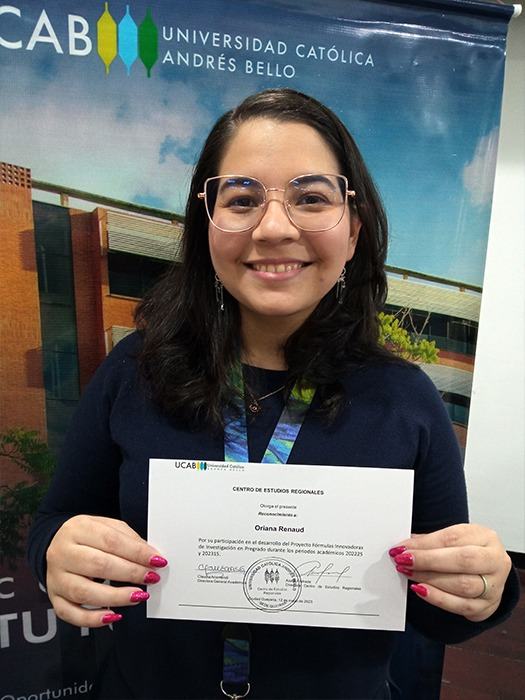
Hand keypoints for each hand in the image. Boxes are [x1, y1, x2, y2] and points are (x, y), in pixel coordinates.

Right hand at [46, 515, 167, 627]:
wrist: (57, 543)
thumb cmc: (87, 536)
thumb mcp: (107, 526)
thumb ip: (128, 539)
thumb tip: (150, 557)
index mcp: (78, 529)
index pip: (110, 541)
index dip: (136, 552)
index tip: (156, 561)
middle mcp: (63, 553)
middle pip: (98, 565)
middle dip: (130, 573)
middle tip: (151, 578)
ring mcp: (56, 577)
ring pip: (84, 592)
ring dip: (116, 596)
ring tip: (138, 595)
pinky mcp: (54, 598)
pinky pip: (71, 614)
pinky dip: (92, 618)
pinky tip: (112, 615)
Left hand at [389, 523, 511, 621]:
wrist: (488, 572)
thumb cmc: (468, 551)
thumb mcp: (455, 538)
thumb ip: (432, 541)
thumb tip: (405, 546)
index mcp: (486, 537)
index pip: (454, 537)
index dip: (425, 543)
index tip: (403, 547)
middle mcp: (496, 561)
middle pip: (463, 560)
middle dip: (428, 561)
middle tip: (403, 561)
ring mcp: (494, 586)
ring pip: (463, 585)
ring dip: (430, 579)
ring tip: (408, 573)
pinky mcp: (487, 607)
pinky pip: (462, 606)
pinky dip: (438, 598)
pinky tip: (421, 590)